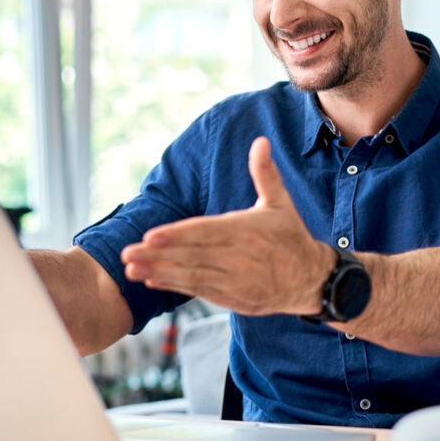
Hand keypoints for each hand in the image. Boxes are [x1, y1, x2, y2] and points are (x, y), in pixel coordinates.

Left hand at [121, 137, 333, 315]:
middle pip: (192, 256)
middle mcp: (239, 258)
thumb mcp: (280, 203)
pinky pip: (200, 292)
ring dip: (160, 273)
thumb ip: (265, 173)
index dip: (176, 235)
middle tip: (127, 253)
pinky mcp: (234, 299)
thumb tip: (260, 141)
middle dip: (157, 256)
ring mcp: (236, 281)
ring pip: (192, 277)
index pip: (205, 233)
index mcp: (246, 232)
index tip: (150, 236)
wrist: (312, 279)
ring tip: (132, 269)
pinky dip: (176, 286)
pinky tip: (153, 280)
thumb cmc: (291, 237)